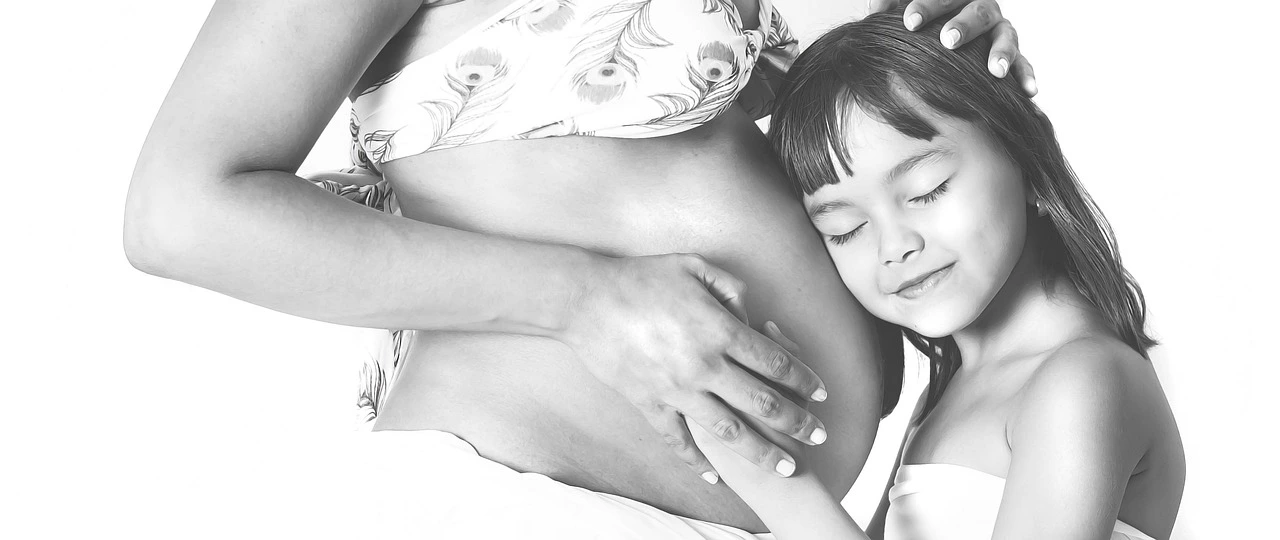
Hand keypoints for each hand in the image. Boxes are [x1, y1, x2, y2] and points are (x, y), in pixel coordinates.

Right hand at [562, 253, 828, 481]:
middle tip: (819, 435)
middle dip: (798, 422)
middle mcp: (704, 365)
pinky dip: (697, 463)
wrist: (584, 300)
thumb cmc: (640, 277)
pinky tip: (715, 478)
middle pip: (764, 402)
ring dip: (764, 453)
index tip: (821, 393)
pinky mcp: (649, 405)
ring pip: (730, 432)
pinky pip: (677, 441)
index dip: (804, 379)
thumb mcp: (694, 265)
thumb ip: (733, 287)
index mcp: (720, 329)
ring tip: (786, 467)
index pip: (776, 361)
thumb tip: (755, 315)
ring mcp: (677, 390)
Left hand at [868, 0, 1037, 95]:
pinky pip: (1024, 63)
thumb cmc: (925, 26)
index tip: (909, 21)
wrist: (951, 39)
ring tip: (995, 72)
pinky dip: (1026, 75)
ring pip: (1007, 36)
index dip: (927, 7)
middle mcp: (983, 10)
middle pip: (978, 12)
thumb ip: (894, 5)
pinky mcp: (1013, 54)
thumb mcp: (911, 14)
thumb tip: (875, 8)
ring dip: (1001, 52)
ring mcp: (1000, 31)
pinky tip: (1030, 92)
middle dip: (964, 25)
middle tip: (948, 41)